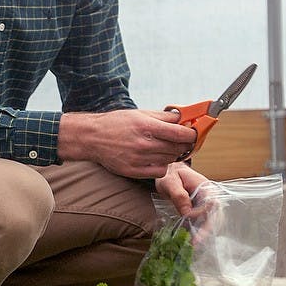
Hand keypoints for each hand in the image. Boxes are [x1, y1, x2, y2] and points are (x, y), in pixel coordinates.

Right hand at [57, 109, 196, 178]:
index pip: (180, 133)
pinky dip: (162, 166)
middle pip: (178, 148)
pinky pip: (160, 171)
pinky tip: (155, 159)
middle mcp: (144, 143)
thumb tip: (183, 118)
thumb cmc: (116, 123)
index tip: (192, 134)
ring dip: (172, 154)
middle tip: (179, 141)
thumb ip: (163, 117)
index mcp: (147, 126)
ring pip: (170, 160)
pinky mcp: (134, 171)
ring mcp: (139, 159)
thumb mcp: (139, 113)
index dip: (191, 134)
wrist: (92, 137)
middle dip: (183, 144)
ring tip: (163, 148)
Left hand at [156, 163, 223, 244]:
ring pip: (210, 221)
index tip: (189, 220)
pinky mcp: (200, 211)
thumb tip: (187, 213)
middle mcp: (209, 196)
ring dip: (203, 233)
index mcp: (205, 187)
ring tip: (193, 245)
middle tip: (196, 243)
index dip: (203, 214)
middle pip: (215, 215)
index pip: (211, 203)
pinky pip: (202, 222)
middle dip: (207, 230)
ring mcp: (206, 204)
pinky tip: (189, 240)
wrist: (170, 172)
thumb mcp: (169, 181)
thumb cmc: (169, 174)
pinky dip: (198, 231)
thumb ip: (179, 195)